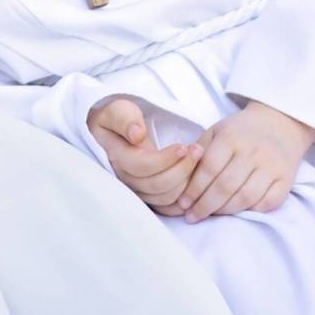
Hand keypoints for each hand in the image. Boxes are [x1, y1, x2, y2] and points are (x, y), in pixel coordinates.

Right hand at [87, 97, 202, 213]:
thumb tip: (137, 135)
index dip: (164, 160)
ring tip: (198, 158)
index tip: (182, 147)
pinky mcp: (148, 194)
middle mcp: (125, 177)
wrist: (116, 130)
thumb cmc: (120, 118)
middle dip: (181, 169)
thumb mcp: (118, 110)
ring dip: (186, 181)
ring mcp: (136, 189)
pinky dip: (184, 194)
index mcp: (117, 156)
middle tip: (197, 150)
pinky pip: (169, 204)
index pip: (141, 166)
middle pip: (156, 185)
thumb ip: (124, 119)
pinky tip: (195, 177)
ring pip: (164, 197)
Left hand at [175, 101, 314, 222]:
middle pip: (226, 186)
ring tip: (211, 215)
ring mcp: (272, 166)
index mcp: (232, 137)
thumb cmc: (242, 130)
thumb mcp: (217, 130)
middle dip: (205, 205)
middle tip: (192, 217)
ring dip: (225, 211)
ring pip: (246, 197)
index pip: (209, 168)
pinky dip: (251, 211)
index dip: (194, 189)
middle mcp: (253, 151)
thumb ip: (199, 151)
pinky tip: (238, 211)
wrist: (281, 122)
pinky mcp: (286, 179)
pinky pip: (268, 203)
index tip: (183, 203)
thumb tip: (180, 176)